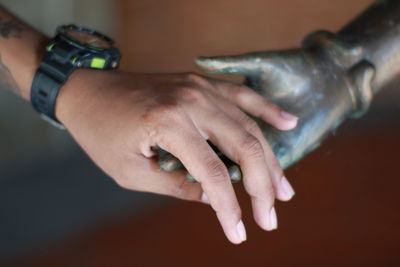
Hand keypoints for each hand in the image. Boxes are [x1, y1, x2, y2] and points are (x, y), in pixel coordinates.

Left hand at [56, 69, 297, 243]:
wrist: (87, 90)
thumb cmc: (101, 133)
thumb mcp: (131, 172)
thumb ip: (178, 186)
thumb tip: (214, 199)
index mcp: (168, 122)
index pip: (213, 173)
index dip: (229, 208)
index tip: (239, 234)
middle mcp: (191, 100)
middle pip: (244, 147)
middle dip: (262, 187)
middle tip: (271, 218)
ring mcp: (200, 87)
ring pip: (249, 126)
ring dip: (270, 160)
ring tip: (285, 189)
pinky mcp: (201, 83)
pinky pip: (242, 95)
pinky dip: (267, 110)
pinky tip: (289, 123)